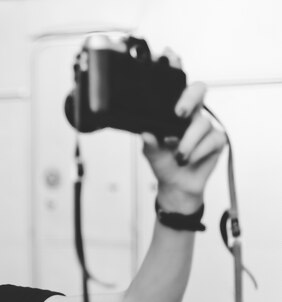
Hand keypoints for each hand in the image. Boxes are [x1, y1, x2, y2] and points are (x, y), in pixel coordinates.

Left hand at [141, 50, 226, 212]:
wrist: (176, 184)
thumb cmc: (163, 161)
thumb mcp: (149, 151)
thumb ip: (148, 141)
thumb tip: (146, 133)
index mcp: (172, 109)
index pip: (175, 84)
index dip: (174, 67)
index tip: (168, 55)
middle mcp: (190, 113)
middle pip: (198, 90)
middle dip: (189, 98)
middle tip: (179, 113)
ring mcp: (205, 125)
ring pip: (201, 123)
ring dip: (187, 142)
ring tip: (177, 154)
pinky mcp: (217, 139)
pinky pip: (210, 140)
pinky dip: (196, 151)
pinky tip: (188, 159)